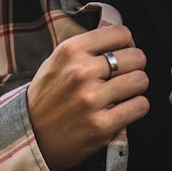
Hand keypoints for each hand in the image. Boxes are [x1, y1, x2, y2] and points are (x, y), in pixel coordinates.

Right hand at [27, 25, 148, 170]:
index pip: (121, 34)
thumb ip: (87, 48)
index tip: (122, 54)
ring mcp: (92, 99)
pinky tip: (122, 110)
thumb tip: (123, 40)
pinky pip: (140, 106)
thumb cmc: (47, 98)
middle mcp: (82, 72)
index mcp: (71, 51)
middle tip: (123, 78)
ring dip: (136, 89)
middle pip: (137, 57)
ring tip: (122, 94)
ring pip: (141, 81)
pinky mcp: (102, 125)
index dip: (127, 44)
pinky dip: (136, 107)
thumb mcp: (57, 61)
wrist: (30, 136)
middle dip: (135, 67)